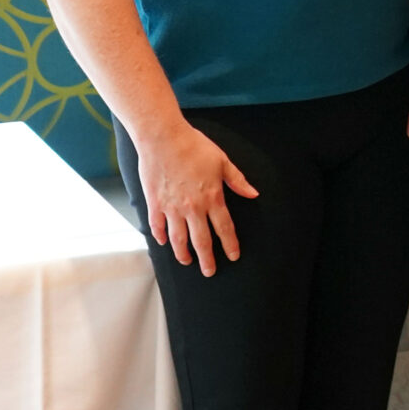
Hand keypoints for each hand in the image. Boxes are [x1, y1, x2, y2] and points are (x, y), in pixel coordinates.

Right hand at [135, 120, 258, 276]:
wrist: (163, 137)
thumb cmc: (193, 146)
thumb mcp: (222, 161)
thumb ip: (237, 180)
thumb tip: (253, 194)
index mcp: (212, 197)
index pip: (224, 228)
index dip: (230, 244)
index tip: (233, 256)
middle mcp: (192, 207)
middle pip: (201, 241)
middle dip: (207, 259)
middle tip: (210, 271)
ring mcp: (171, 207)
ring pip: (178, 239)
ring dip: (183, 253)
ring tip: (187, 262)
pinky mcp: (154, 203)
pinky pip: (157, 226)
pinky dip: (160, 236)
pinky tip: (164, 243)